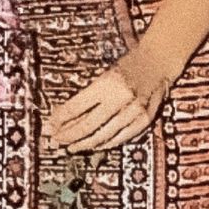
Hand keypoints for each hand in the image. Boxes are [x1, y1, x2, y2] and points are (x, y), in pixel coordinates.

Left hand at [44, 39, 177, 154]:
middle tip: (56, 141)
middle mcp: (120, 98)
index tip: (49, 126)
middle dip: (68, 136)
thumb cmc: (128, 66)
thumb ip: (87, 97)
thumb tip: (64, 116)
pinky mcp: (145, 120)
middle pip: (87, 125)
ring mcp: (134, 111)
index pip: (75, 107)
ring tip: (70, 147)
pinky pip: (121, 138)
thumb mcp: (104, 75)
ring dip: (83, 144)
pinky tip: (94, 146)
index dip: (59, 119)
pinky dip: (105, 144)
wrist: (159, 61)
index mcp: (106, 83)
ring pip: (103, 135)